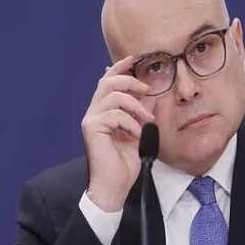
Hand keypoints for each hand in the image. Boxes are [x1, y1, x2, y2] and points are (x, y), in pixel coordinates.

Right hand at [81, 55, 154, 210]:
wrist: (115, 185)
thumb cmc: (125, 163)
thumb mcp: (140, 132)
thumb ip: (142, 112)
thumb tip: (153, 94)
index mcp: (104, 111)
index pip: (107, 81)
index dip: (119, 68)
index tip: (133, 59)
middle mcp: (94, 112)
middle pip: (108, 82)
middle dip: (130, 80)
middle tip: (147, 89)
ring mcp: (91, 119)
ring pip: (113, 96)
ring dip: (136, 106)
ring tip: (147, 121)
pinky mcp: (91, 128)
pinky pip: (115, 115)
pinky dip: (131, 123)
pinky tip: (137, 135)